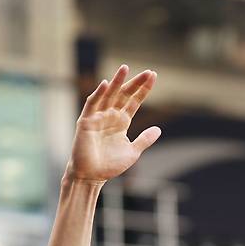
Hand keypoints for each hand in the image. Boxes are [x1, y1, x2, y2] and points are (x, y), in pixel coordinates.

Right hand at [67, 65, 161, 182]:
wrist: (91, 176)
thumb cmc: (109, 166)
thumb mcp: (132, 151)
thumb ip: (144, 140)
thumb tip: (158, 129)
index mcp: (122, 121)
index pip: (134, 101)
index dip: (143, 90)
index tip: (154, 76)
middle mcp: (110, 115)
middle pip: (124, 95)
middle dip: (135, 83)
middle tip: (148, 72)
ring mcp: (98, 116)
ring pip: (109, 95)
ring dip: (117, 82)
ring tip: (125, 69)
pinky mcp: (86, 121)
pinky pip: (92, 104)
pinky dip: (98, 94)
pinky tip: (107, 84)